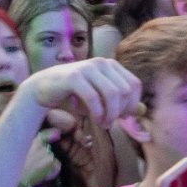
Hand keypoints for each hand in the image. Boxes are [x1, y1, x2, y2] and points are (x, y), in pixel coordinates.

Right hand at [22, 58, 141, 129]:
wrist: (43, 88)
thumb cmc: (74, 94)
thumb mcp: (100, 96)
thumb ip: (121, 102)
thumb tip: (142, 111)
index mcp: (111, 65)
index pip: (134, 84)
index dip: (132, 104)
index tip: (122, 117)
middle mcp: (101, 62)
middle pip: (125, 90)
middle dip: (120, 111)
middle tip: (110, 122)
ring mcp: (87, 68)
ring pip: (112, 94)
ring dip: (110, 113)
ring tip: (103, 123)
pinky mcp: (73, 77)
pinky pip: (93, 97)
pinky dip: (97, 112)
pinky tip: (95, 120)